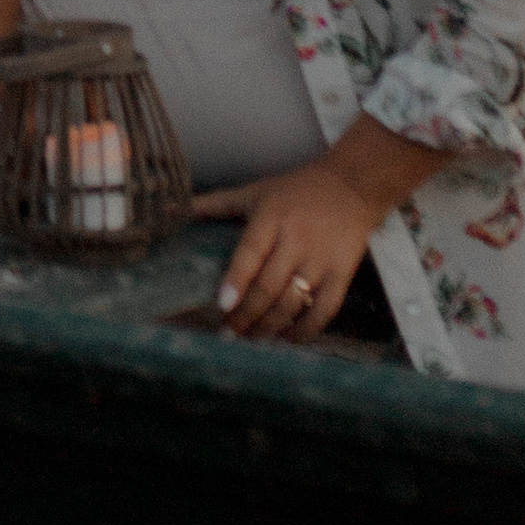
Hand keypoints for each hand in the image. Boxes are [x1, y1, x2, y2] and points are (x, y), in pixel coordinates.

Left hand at [193, 116, 453, 340]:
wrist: (351, 186)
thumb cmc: (295, 190)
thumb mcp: (255, 191)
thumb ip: (216, 204)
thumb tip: (172, 210)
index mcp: (272, 216)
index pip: (251, 252)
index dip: (236, 280)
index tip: (222, 305)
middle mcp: (297, 238)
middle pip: (270, 285)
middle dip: (247, 314)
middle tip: (229, 333)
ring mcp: (322, 258)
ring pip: (294, 301)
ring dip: (270, 326)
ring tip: (251, 338)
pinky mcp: (343, 273)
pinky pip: (325, 309)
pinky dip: (306, 330)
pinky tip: (287, 338)